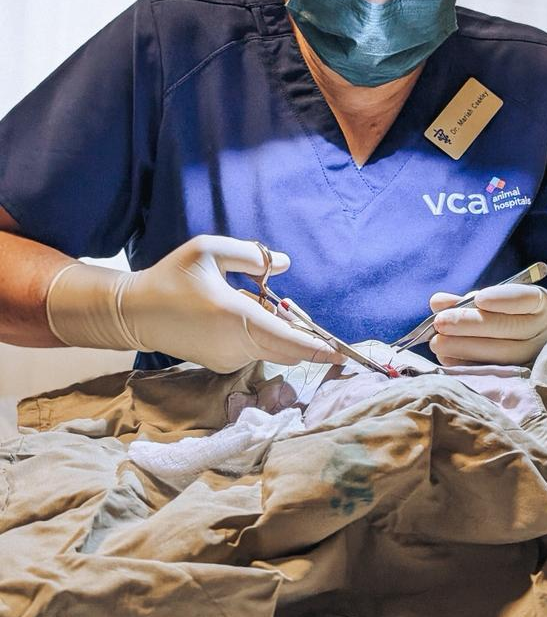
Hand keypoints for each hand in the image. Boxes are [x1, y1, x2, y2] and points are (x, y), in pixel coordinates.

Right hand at [45, 235, 342, 373]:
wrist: (136, 313)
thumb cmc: (171, 277)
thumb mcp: (208, 250)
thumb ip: (250, 255)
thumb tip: (284, 263)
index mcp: (235, 317)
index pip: (286, 339)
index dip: (316, 347)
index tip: (341, 352)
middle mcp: (236, 346)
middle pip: (286, 346)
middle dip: (299, 330)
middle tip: (287, 303)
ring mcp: (230, 360)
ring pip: (272, 347)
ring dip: (276, 328)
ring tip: (245, 300)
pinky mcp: (223, 365)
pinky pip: (256, 350)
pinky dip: (260, 335)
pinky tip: (234, 314)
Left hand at [428, 282, 546, 365]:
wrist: (535, 344)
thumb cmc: (509, 316)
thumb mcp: (495, 301)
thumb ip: (467, 301)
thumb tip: (437, 302)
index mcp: (540, 304)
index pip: (526, 299)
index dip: (503, 299)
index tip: (480, 299)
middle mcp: (543, 331)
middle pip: (510, 328)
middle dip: (471, 324)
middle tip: (440, 322)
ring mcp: (535, 357)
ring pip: (503, 355)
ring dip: (465, 348)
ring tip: (437, 342)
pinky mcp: (522, 379)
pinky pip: (494, 374)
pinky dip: (467, 366)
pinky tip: (446, 359)